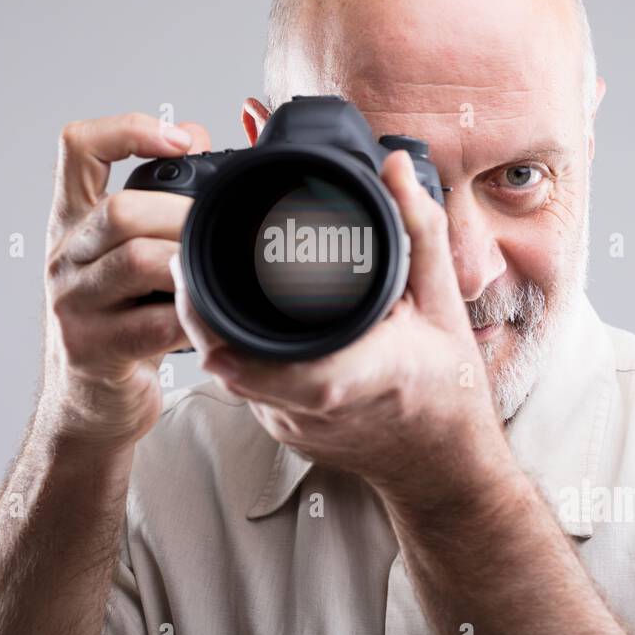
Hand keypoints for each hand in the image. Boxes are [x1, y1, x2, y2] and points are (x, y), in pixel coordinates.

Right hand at [39, 112, 210, 449]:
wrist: (87, 406)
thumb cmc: (116, 326)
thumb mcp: (125, 258)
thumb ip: (155, 201)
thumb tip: (196, 137)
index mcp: (71, 224)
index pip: (78, 148)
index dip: (128, 129)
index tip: (180, 139)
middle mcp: (63, 258)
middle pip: (119, 209)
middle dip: (181, 213)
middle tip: (221, 228)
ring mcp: (73, 305)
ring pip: (136, 261)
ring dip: (188, 263)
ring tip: (218, 271)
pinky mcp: (94, 349)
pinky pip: (153, 324)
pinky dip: (192, 318)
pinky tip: (213, 319)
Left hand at [173, 150, 506, 504]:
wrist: (443, 463)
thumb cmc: (448, 389)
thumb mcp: (443, 303)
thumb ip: (419, 231)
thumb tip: (396, 170)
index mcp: (364, 373)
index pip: (287, 368)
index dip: (235, 338)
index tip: (201, 292)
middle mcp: (319, 408)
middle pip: (236, 367)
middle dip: (203, 314)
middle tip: (186, 260)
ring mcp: (295, 425)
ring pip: (231, 377)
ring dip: (212, 332)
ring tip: (199, 278)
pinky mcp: (284, 431)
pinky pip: (244, 388)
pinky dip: (233, 353)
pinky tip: (232, 319)